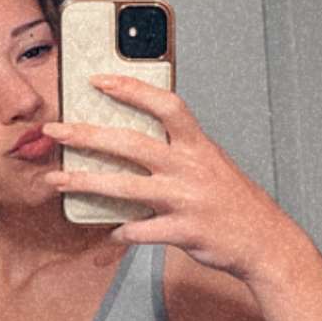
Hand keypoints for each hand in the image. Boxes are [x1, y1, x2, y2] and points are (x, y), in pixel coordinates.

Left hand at [40, 75, 295, 280]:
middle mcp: (190, 168)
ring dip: (85, 183)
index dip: (132, 89)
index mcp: (198, 146)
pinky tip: (109, 234)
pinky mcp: (184, 231)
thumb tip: (135, 142)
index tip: (98, 80)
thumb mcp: (212, 164)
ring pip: (125, 187)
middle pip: (130, 144)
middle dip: (87, 135)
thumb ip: (179, 150)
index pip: (165, 105)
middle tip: (55, 131)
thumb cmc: (234, 201)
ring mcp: (186, 200)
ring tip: (56, 180)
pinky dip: (122, 233)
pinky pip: (141, 230)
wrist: (265, 240)